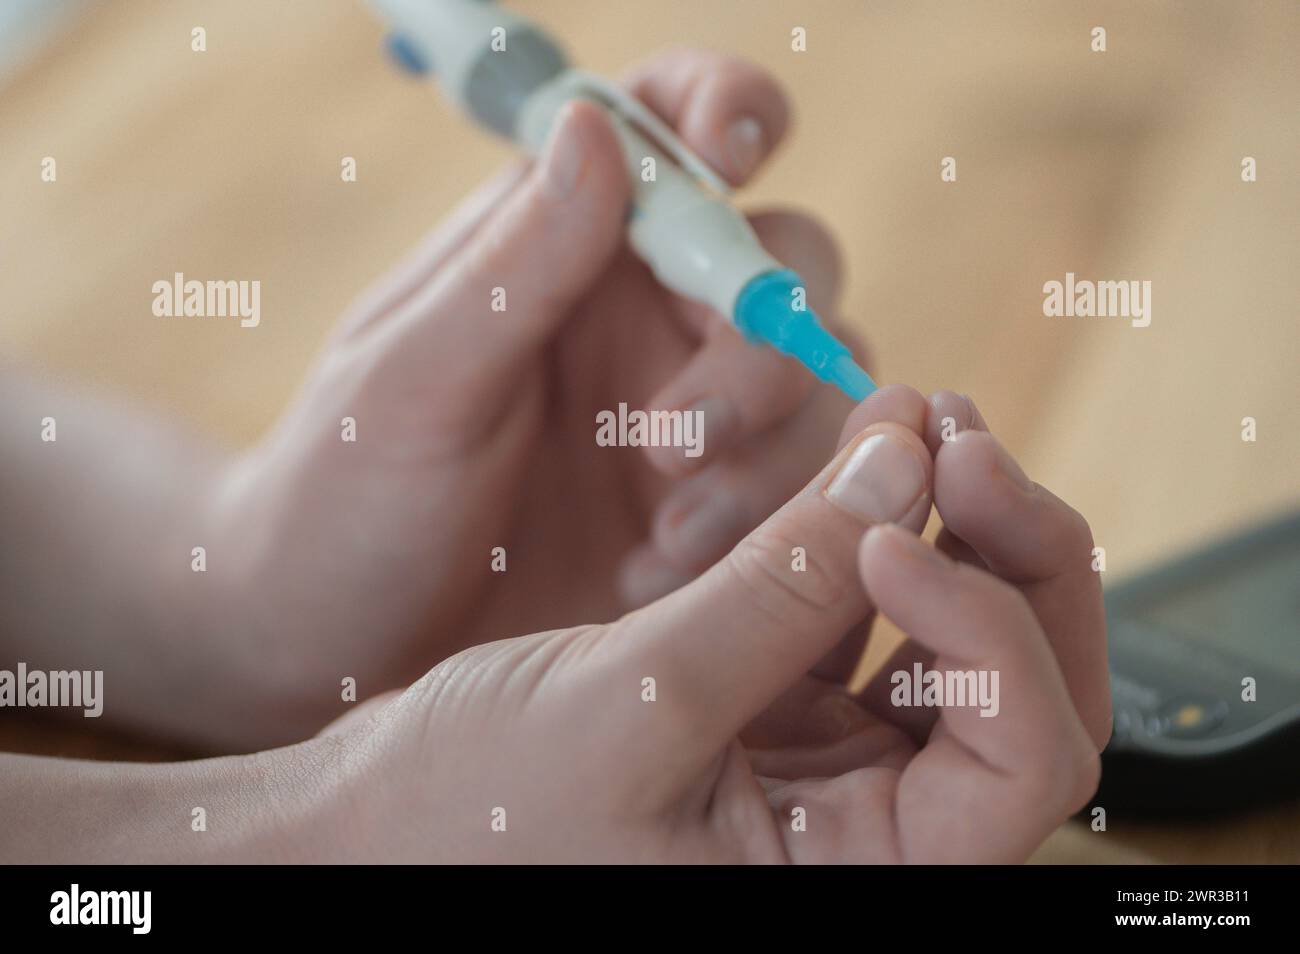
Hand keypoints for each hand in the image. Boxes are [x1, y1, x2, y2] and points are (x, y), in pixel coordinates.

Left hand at [201, 50, 858, 735]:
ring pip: (817, 386)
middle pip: (784, 270)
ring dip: (768, 456)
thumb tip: (594, 126)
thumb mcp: (414, 377)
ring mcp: (692, 415)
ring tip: (667, 540)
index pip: (674, 131)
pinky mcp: (717, 512)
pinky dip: (762, 529)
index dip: (727, 110)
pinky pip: (803, 493)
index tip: (730, 151)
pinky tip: (652, 578)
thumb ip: (517, 261)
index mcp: (566, 244)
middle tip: (676, 441)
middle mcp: (647, 316)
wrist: (344, 643)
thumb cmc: (348, 490)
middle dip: (759, 349)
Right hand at [316, 391, 1106, 862]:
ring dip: (946, 517)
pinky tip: (856, 451)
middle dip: (1006, 550)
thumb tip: (905, 467)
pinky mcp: (777, 694)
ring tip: (911, 419)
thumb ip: (784, 585)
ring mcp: (829, 754)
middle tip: (956, 440)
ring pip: (956, 629)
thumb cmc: (480, 815)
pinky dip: (867, 523)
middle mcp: (868, 821)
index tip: (890, 532)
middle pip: (1024, 685)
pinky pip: (867, 603)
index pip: (1025, 760)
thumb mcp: (641, 699)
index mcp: (859, 869)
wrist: (381, 819)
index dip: (991, 628)